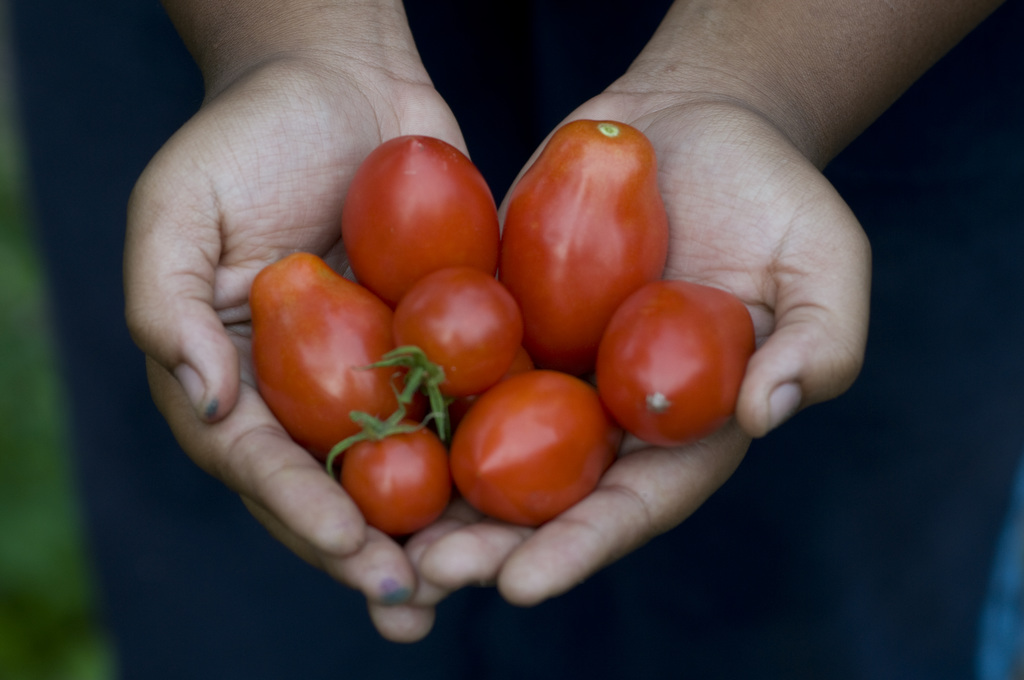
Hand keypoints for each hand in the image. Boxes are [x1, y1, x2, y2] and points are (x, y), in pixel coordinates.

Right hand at [124, 37, 465, 640]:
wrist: (341, 79)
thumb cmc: (247, 132)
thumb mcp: (179, 205)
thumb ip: (167, 305)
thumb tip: (206, 399)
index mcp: (235, 379)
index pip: (262, 464)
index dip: (304, 512)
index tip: (355, 548)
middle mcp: (307, 392)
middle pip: (337, 489)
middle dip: (373, 553)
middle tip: (415, 605)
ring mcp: (377, 373)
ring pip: (408, 468)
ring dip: (437, 531)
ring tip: (474, 582)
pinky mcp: (440, 344)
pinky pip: (465, 404)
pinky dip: (491, 454)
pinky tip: (529, 497)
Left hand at [373, 87, 869, 639]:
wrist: (689, 119)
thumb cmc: (769, 189)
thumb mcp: (821, 259)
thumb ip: (817, 343)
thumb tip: (764, 413)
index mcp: (679, 425)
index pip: (631, 504)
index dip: (579, 548)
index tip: (523, 586)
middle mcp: (604, 412)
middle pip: (543, 496)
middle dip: (487, 542)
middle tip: (427, 575)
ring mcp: (544, 367)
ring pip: (481, 446)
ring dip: (429, 494)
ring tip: (371, 532)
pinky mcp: (497, 317)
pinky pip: (448, 363)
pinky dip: (406, 399)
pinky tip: (348, 429)